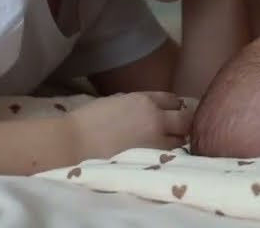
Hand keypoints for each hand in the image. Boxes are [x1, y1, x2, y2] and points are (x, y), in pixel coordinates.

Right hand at [68, 91, 191, 159]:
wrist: (75, 143)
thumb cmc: (88, 120)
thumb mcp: (117, 101)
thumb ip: (138, 103)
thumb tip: (151, 108)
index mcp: (145, 100)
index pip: (173, 100)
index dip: (173, 106)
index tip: (171, 112)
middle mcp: (156, 117)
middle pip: (185, 119)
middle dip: (182, 123)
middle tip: (175, 129)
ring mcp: (156, 139)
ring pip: (181, 140)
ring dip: (176, 140)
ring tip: (165, 144)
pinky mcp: (151, 159)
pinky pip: (169, 156)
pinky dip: (168, 155)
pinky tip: (158, 156)